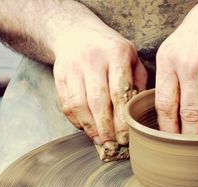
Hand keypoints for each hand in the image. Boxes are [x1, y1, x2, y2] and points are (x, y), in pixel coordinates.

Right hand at [52, 20, 146, 144]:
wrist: (76, 33)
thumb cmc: (110, 49)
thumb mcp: (131, 57)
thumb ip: (138, 82)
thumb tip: (137, 113)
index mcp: (116, 54)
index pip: (119, 92)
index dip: (121, 119)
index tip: (125, 137)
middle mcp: (93, 59)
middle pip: (98, 101)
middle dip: (105, 127)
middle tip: (112, 144)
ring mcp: (73, 67)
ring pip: (79, 104)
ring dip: (90, 127)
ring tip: (100, 140)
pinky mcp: (59, 75)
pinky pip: (66, 103)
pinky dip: (76, 120)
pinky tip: (87, 129)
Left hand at [155, 0, 197, 133]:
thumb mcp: (174, 49)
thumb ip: (168, 79)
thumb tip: (164, 115)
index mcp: (169, 61)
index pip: (165, 104)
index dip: (168, 129)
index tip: (171, 143)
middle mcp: (191, 64)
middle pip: (188, 113)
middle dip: (190, 138)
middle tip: (191, 153)